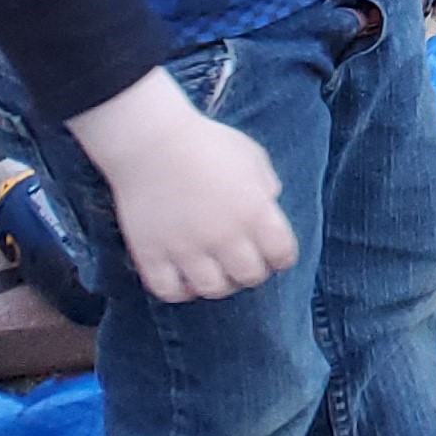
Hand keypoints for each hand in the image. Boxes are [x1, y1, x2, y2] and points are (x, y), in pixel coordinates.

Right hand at [67, 68, 295, 301]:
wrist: (153, 143)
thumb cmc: (208, 143)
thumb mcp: (252, 156)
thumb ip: (266, 186)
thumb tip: (270, 208)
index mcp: (254, 210)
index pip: (281, 253)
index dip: (283, 257)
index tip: (278, 257)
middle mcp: (223, 236)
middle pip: (248, 277)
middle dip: (253, 273)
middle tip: (247, 264)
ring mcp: (186, 250)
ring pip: (212, 289)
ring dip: (220, 284)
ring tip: (218, 273)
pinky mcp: (152, 256)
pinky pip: (170, 291)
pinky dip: (181, 291)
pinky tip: (186, 279)